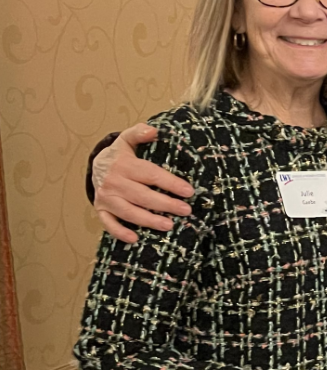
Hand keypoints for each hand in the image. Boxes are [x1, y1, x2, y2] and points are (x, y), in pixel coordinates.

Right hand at [94, 123, 194, 242]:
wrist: (96, 166)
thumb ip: (139, 133)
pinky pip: (108, 223)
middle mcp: (113, 182)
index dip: (170, 183)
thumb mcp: (127, 139)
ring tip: (169, 225)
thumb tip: (153, 130)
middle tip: (186, 210)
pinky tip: (135, 238)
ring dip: (148, 220)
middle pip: (142, 196)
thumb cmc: (120, 155)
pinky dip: (119, 232)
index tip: (188, 191)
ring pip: (128, 212)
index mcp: (123, 165)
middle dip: (165, 204)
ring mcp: (106, 197)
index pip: (150, 175)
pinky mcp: (101, 209)